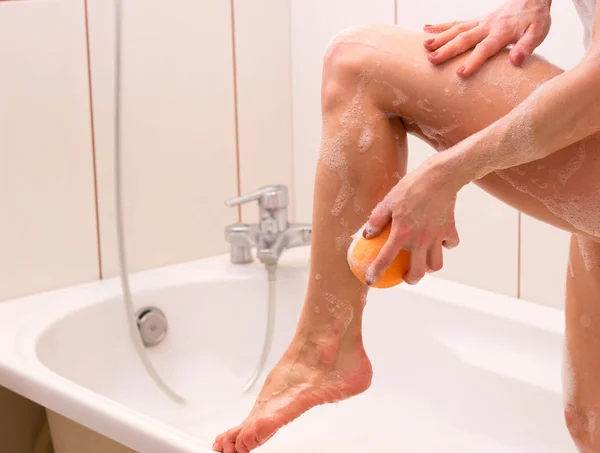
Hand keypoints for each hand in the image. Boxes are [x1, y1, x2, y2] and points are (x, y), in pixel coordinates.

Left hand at [364, 159, 460, 285]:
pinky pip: (450, 245)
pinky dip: (445, 246)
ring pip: (436, 264)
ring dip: (429, 267)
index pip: (385, 259)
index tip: (371, 280)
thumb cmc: (411, 187)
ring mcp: (436, 236)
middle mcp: (420, 240)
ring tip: (422, 262)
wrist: (440, 176)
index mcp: (402, 233)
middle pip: (418, 272)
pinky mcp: (450, 229)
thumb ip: (376, 220)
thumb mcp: (388, 201)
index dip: (376, 272)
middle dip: (410, 279)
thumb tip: (367, 234)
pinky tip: (439, 241)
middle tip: (404, 276)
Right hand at [423, 0, 551, 76]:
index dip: (473, 61)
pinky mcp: (476, 20)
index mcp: (502, 32)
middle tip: (432, 60)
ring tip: (425, 46)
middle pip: (465, 38)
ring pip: (457, 29)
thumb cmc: (536, 18)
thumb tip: (515, 61)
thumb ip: (527, 47)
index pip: (485, 48)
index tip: (460, 73)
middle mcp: (488, 26)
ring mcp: (480, 22)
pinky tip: (426, 28)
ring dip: (440, 37)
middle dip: (448, 50)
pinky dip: (441, 25)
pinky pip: (457, 22)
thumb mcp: (539, 32)